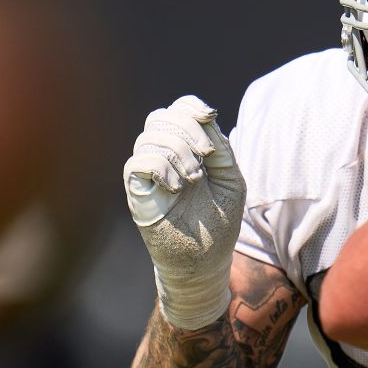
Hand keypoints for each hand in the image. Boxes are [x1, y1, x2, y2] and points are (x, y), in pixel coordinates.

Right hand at [123, 95, 244, 329]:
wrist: (206, 261)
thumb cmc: (218, 221)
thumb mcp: (230, 179)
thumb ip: (221, 148)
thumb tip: (207, 117)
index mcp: (187, 149)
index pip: (177, 110)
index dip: (190, 106)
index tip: (210, 116)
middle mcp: (163, 156)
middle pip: (160, 117)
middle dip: (188, 128)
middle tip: (208, 155)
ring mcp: (148, 174)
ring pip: (149, 137)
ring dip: (179, 152)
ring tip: (194, 179)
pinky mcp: (136, 192)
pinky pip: (138, 163)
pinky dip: (161, 167)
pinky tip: (177, 187)